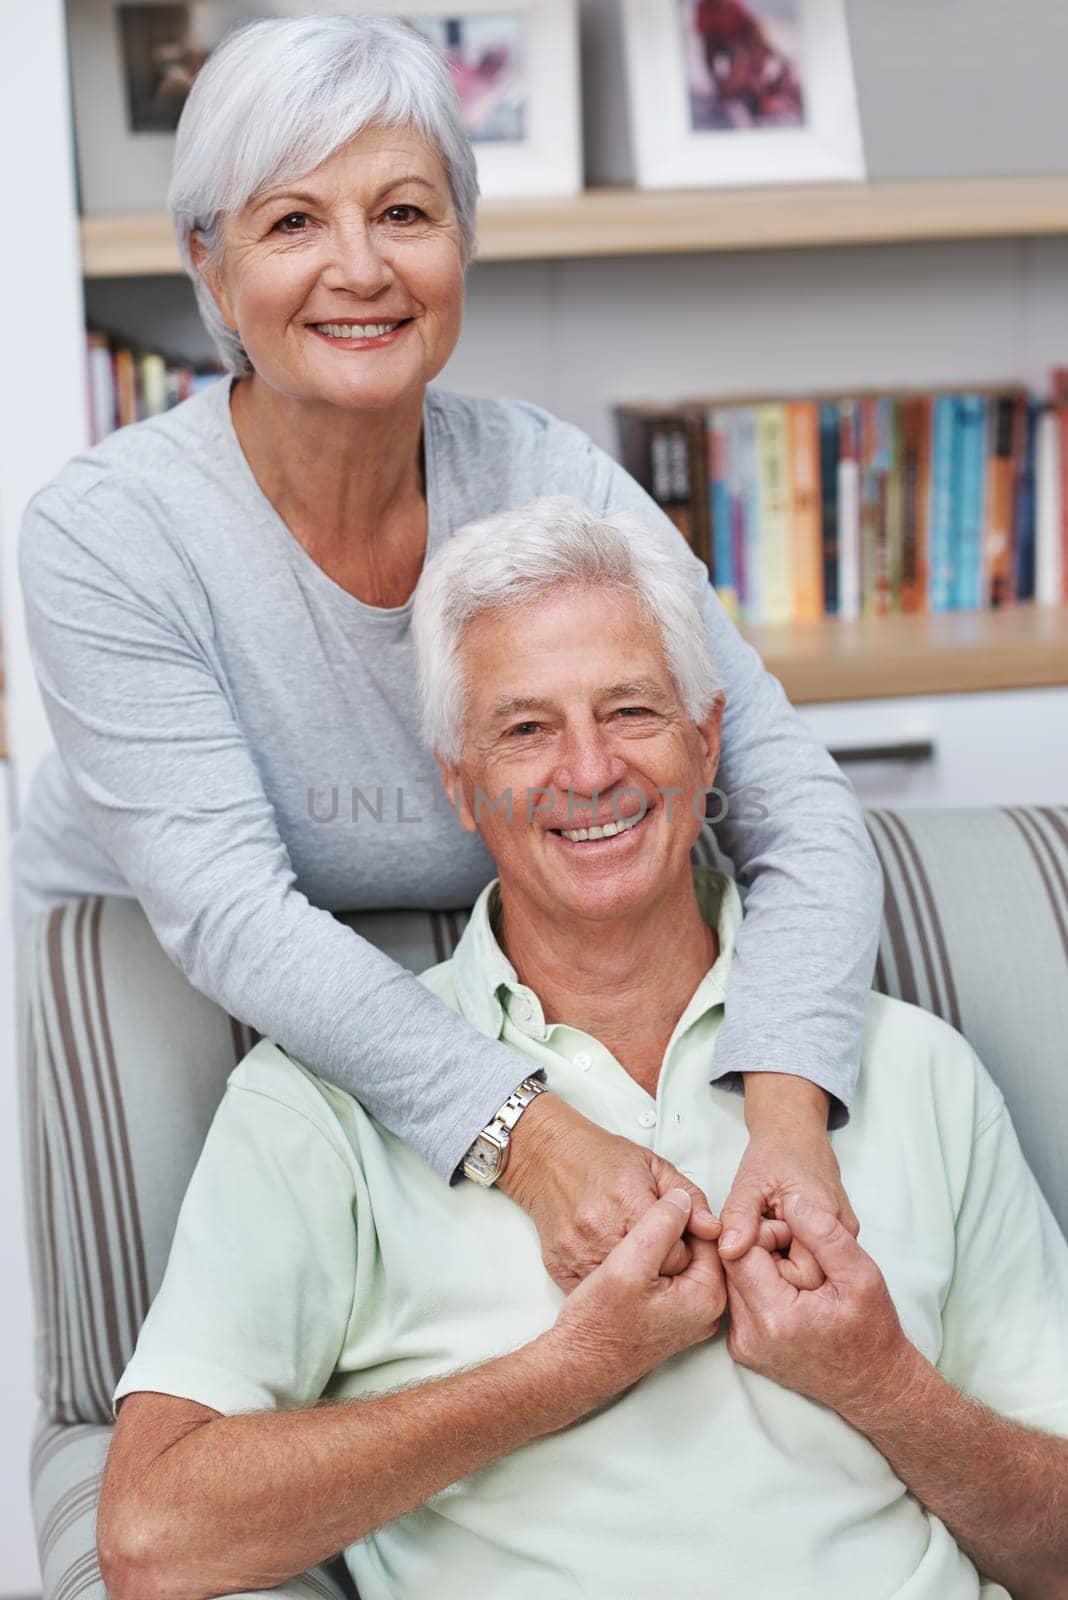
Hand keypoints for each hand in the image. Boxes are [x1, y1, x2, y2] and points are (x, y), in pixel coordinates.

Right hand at [499, 1093, 720, 1289]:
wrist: (546, 1160)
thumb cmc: (601, 1160)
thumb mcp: (654, 1166)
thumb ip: (689, 1196)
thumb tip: (712, 1229)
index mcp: (629, 1207)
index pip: (682, 1256)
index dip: (686, 1246)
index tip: (680, 1234)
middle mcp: (602, 1237)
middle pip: (658, 1278)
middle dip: (666, 1263)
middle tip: (655, 1239)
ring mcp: (579, 1259)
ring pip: (630, 1290)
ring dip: (639, 1276)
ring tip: (633, 1247)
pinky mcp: (561, 1272)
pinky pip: (602, 1291)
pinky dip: (612, 1282)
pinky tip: (614, 1262)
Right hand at [549, 1189, 724, 1399]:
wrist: (576, 1364)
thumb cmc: (599, 1323)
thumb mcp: (629, 1262)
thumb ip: (662, 1224)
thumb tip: (683, 1199)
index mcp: (708, 1295)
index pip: (709, 1234)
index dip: (679, 1216)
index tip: (649, 1214)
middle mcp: (707, 1309)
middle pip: (698, 1248)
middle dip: (670, 1232)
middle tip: (635, 1234)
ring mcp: (690, 1315)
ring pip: (682, 1259)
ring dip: (657, 1246)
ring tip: (628, 1250)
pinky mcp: (672, 1316)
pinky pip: (670, 1275)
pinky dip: (651, 1263)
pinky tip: (627, 1266)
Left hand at [719, 1074, 859, 1289]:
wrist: (795, 1134)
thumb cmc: (775, 1154)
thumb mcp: (749, 1183)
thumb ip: (739, 1217)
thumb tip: (729, 1251)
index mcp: (823, 1216)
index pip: (802, 1275)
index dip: (770, 1268)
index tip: (749, 1247)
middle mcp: (843, 1232)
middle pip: (811, 1280)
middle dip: (777, 1268)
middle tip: (753, 1243)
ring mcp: (844, 1238)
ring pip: (814, 1275)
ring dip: (784, 1263)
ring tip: (764, 1238)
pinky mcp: (840, 1239)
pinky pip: (816, 1262)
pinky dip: (792, 1257)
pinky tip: (776, 1241)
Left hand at [724, 1193, 909, 1415]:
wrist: (872, 1383)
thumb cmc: (871, 1332)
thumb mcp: (861, 1274)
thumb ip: (825, 1233)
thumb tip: (793, 1202)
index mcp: (776, 1316)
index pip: (740, 1249)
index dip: (767, 1231)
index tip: (795, 1236)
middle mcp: (750, 1336)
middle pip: (732, 1266)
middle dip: (760, 1248)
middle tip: (797, 1252)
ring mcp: (744, 1346)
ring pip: (733, 1282)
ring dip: (758, 1268)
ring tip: (796, 1274)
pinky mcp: (744, 1350)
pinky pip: (739, 1302)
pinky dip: (759, 1288)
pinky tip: (788, 1292)